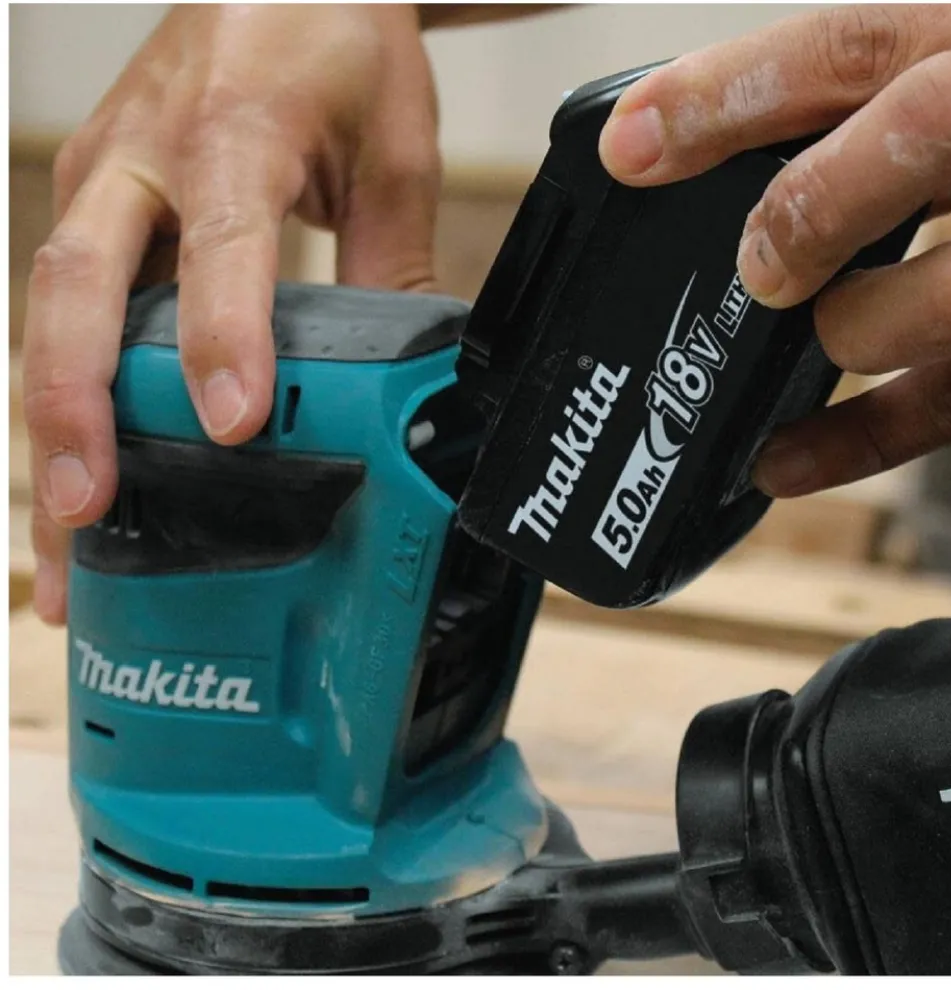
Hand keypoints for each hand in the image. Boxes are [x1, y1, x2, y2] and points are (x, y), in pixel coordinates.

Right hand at [23, 3, 441, 623]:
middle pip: (81, 289)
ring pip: (51, 310)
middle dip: (77, 407)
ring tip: (66, 536)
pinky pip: (63, 306)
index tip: (230, 427)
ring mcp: (102, 180)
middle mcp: (142, 156)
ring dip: (50, 423)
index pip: (221, 245)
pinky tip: (76, 464)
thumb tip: (410, 374)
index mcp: (233, 130)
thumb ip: (392, 263)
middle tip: (88, 512)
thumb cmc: (333, 43)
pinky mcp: (93, 203)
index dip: (222, 338)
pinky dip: (63, 389)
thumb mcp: (392, 149)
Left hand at [599, 4, 950, 498]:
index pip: (862, 38)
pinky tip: (784, 459)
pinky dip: (861, 440)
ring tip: (834, 330)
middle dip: (813, 198)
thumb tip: (711, 172)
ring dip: (861, 322)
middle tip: (758, 266)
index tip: (627, 144)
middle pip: (928, 119)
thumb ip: (878, 128)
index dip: (731, 88)